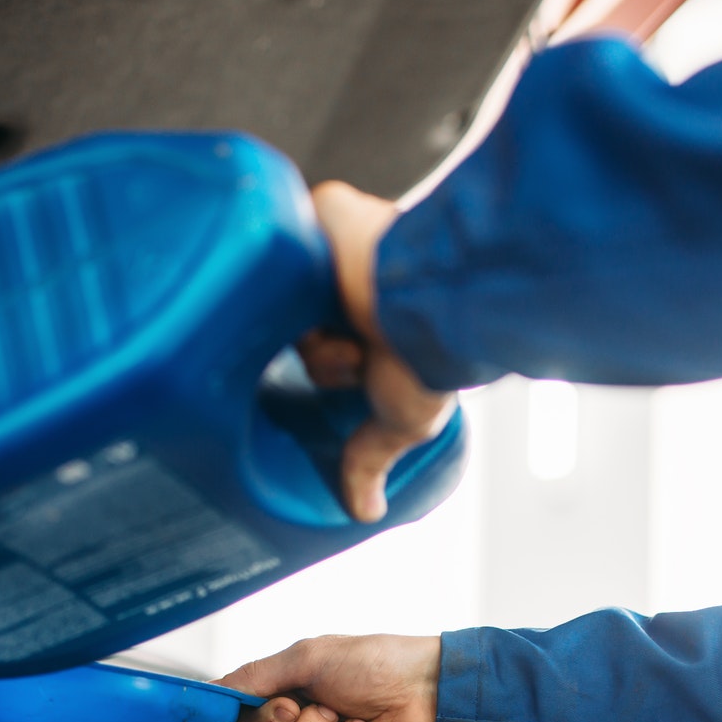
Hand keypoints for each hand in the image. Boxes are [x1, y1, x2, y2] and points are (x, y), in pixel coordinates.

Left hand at [297, 182, 455, 522]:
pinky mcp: (324, 210)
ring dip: (320, 323)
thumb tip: (367, 511)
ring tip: (359, 326)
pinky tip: (328, 278)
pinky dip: (307, 263)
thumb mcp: (402, 419)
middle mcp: (348, 279)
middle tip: (359, 351)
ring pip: (291, 292)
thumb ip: (374, 456)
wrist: (432, 297)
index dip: (333, 362)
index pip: (321, 345)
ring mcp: (335, 243)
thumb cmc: (429, 352)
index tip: (355, 367)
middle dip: (327, 349)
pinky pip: (289, 239)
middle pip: (299, 322)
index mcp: (366, 321)